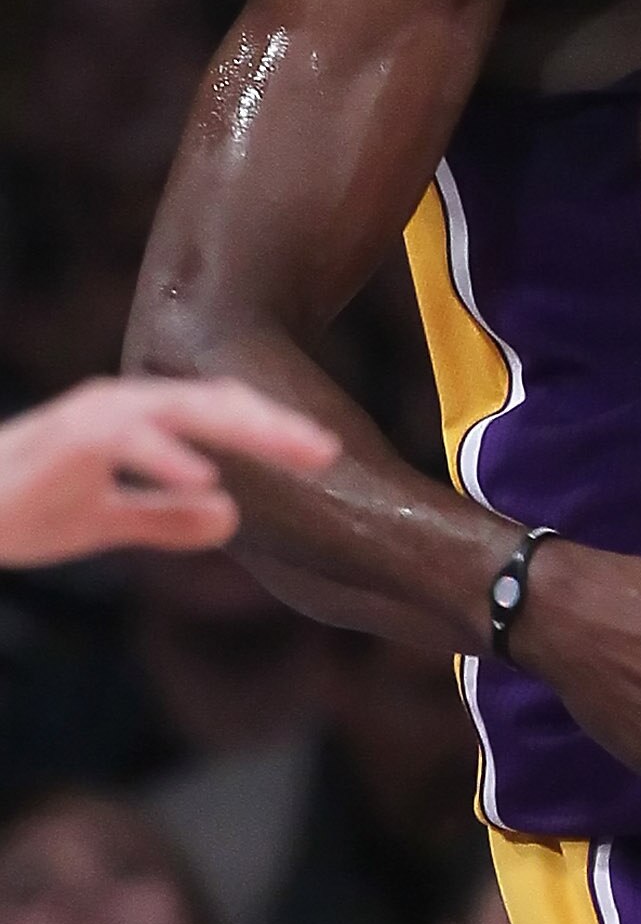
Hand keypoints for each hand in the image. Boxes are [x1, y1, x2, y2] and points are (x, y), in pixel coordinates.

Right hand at [0, 377, 339, 563]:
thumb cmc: (19, 508)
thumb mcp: (103, 521)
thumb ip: (163, 517)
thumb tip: (231, 517)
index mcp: (137, 418)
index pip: (219, 413)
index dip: (271, 429)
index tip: (323, 454)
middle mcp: (122, 404)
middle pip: (215, 401)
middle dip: (273, 423)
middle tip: (326, 450)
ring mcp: (94, 415)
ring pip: (183, 407)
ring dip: (241, 428)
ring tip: (291, 449)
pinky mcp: (67, 440)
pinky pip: (126, 439)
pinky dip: (168, 455)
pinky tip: (206, 476)